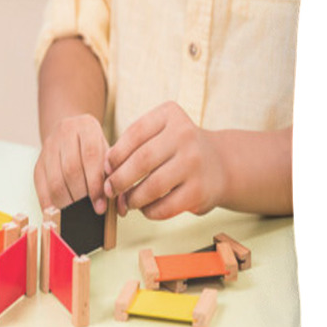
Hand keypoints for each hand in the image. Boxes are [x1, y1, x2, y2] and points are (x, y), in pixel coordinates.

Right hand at [34, 114, 108, 214]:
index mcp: (87, 126)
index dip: (95, 184)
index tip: (100, 206)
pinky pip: (41, 187)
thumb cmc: (95, 148)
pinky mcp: (38, 162)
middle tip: (89, 212)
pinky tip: (60, 212)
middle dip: (81, 196)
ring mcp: (49, 146)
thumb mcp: (107, 154)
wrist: (72, 132)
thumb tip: (119, 207)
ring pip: (55, 180)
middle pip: (71, 170)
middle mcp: (65, 132)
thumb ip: (114, 176)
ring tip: (76, 213)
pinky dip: (50, 203)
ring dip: (66, 202)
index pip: (91, 156)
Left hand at [104, 101, 224, 218]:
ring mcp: (195, 162)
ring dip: (132, 198)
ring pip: (152, 186)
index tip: (106, 169)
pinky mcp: (200, 190)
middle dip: (119, 179)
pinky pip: (165, 206)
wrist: (221, 164)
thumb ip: (133, 146)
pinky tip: (145, 209)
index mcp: (170, 114)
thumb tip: (105, 171)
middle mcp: (185, 134)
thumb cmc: (176, 150)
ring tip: (126, 202)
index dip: (115, 154)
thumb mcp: (159, 134)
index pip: (134, 133)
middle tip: (109, 190)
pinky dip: (149, 211)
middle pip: (142, 160)